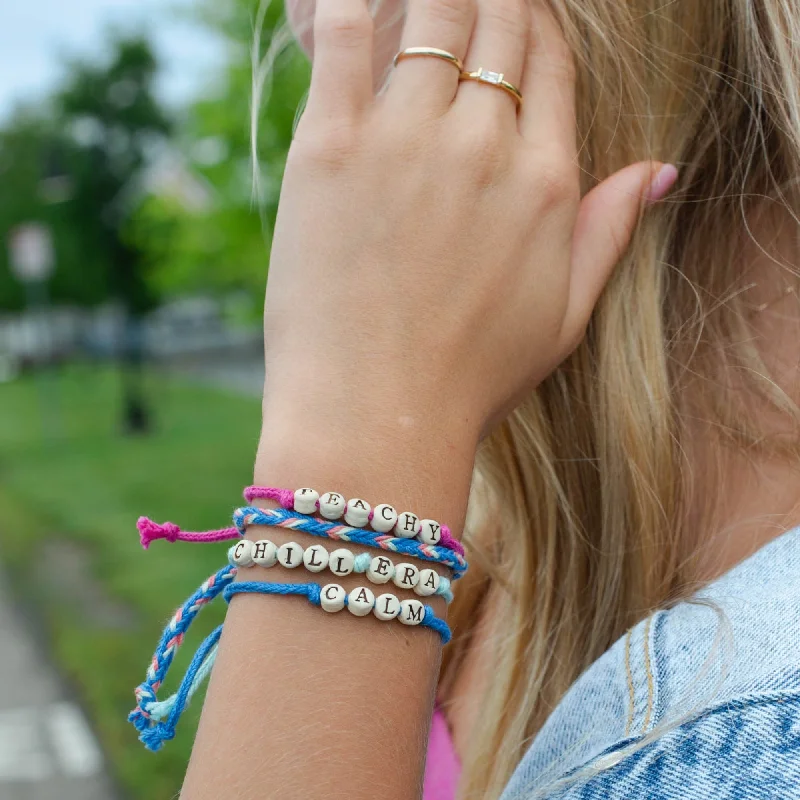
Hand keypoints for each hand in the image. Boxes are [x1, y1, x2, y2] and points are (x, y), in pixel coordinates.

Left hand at [262, 0, 675, 451]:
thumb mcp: (564, 318)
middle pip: (498, 26)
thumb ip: (610, 232)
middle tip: (463, 10)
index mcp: (545, 182)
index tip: (512, 27)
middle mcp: (484, 146)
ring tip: (417, 6)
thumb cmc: (469, 379)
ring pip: (430, 16)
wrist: (377, 416)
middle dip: (488, 5)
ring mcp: (406, 141)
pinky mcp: (331, 149)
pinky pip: (342, 39)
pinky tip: (354, 0)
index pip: (551, 63)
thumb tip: (659, 171)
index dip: (533, 31)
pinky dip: (348, 5)